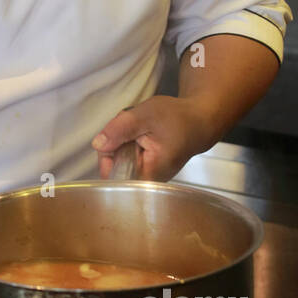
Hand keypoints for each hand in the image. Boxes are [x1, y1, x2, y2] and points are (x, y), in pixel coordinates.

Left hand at [91, 96, 213, 180]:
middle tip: (135, 129)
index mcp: (149, 174)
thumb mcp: (145, 115)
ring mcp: (147, 176)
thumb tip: (98, 144)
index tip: (120, 136)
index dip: (108, 154)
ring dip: (123, 142)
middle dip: (117, 144)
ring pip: (119, 161)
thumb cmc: (178, 118)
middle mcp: (148, 181)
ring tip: (141, 130)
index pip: (112, 174)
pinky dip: (130, 143)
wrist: (199, 120)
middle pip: (113, 167)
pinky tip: (142, 135)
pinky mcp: (147, 169)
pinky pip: (127, 158)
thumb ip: (120, 129)